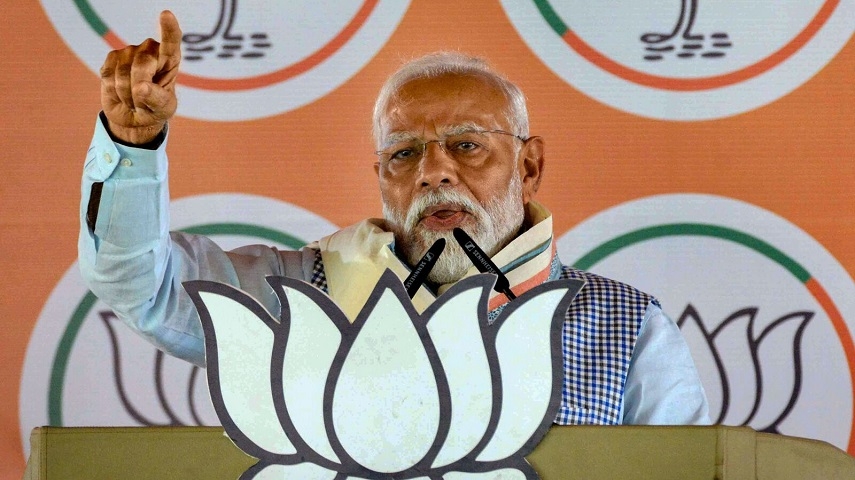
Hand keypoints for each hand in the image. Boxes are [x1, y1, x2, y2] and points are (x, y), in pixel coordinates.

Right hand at [100, 10, 181, 144]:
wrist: (134, 116)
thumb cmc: (155, 109)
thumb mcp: (163, 108)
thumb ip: (156, 98)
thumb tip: (141, 87)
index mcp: (170, 60)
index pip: (171, 42)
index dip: (169, 29)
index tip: (166, 15)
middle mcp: (150, 51)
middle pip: (142, 65)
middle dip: (140, 89)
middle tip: (143, 103)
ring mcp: (130, 52)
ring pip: (122, 73)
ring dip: (126, 94)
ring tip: (133, 99)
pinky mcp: (112, 58)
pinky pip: (108, 75)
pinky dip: (113, 90)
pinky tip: (120, 92)